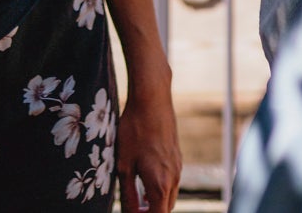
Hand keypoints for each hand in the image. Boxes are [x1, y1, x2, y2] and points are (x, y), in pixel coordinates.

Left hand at [117, 63, 180, 212]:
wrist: (152, 100)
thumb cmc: (134, 130)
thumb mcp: (124, 165)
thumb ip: (128, 194)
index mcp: (160, 185)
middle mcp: (174, 179)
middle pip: (165, 209)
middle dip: (151, 212)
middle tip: (133, 207)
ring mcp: (178, 167)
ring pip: (169, 196)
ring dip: (156, 202)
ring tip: (137, 197)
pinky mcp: (177, 157)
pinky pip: (171, 181)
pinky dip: (160, 188)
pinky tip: (145, 178)